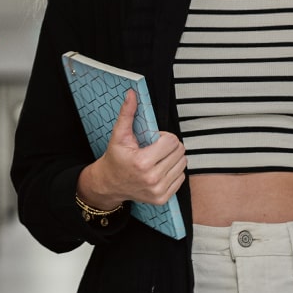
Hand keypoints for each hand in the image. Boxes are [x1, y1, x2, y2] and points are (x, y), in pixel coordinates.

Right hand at [78, 90, 185, 208]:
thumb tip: (132, 94)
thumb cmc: (115, 158)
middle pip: (179, 152)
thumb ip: (127, 113)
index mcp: (143, 162)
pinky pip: (181, 178)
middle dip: (170, 146)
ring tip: (157, 158)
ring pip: (183, 164)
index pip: (172, 141)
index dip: (163, 136)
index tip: (153, 140)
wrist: (109, 184)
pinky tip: (160, 169)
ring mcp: (158, 191)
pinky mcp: (162, 198)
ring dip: (173, 158)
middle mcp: (152, 179)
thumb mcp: (119, 135)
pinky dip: (173, 171)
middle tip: (155, 148)